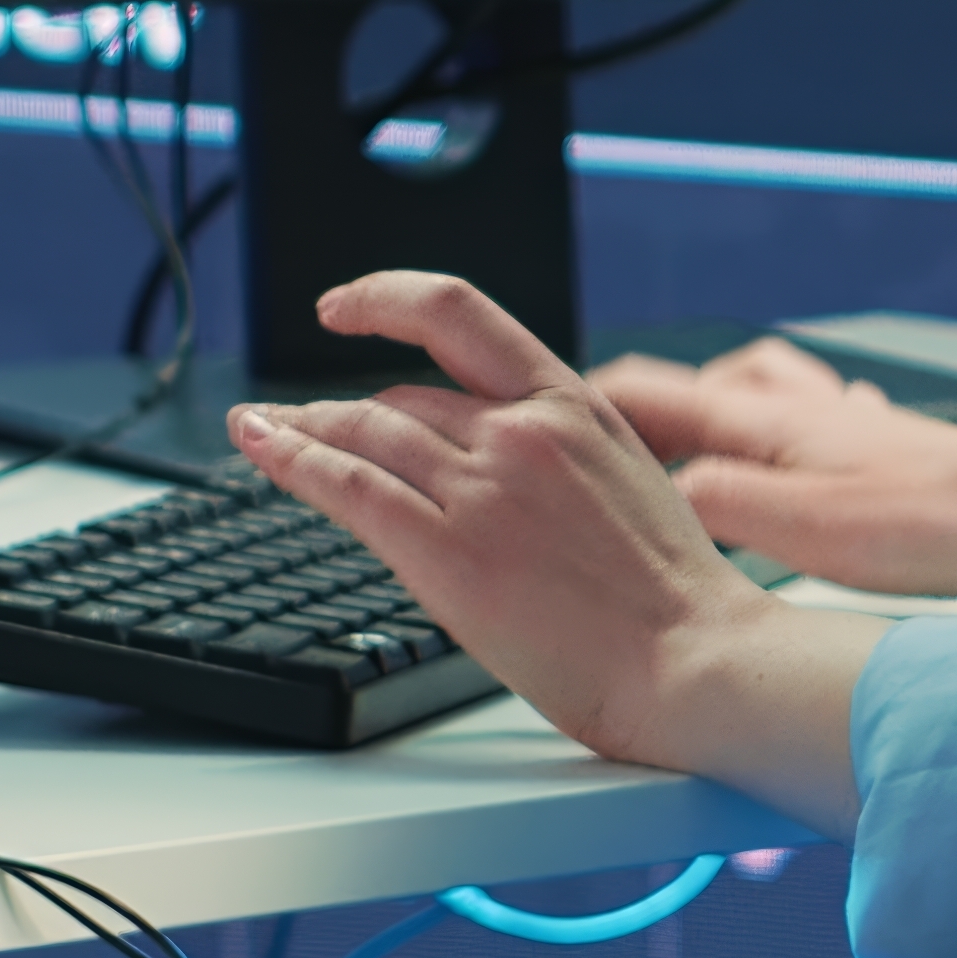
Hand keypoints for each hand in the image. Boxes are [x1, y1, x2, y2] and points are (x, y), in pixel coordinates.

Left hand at [230, 274, 868, 820]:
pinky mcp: (447, 550)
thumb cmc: (677, 601)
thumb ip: (563, 456)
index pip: (459, 314)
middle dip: (336, 408)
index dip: (386, 297)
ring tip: (263, 433)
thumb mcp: (632, 484)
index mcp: (575, 405)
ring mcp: (483, 487)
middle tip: (294, 420)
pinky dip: (290, 459)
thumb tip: (504, 459)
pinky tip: (262, 448)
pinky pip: (347, 486)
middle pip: (400, 397)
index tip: (344, 305)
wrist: (695, 660)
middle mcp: (522, 430)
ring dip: (298, 428)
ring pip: (362, 432)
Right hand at [590, 336, 956, 618]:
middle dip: (638, 412)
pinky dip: (780, 446)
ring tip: (677, 459)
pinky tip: (788, 477)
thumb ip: (724, 507)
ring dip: (713, 420)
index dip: (575, 406)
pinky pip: (811, 431)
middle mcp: (806, 415)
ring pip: (757, 402)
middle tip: (587, 442)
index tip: (519, 423)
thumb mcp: (812, 530)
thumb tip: (655, 495)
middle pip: (696, 388)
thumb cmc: (951, 525)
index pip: (647, 393)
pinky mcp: (886, 467)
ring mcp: (848, 434)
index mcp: (772, 423)